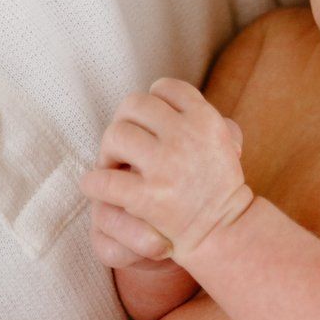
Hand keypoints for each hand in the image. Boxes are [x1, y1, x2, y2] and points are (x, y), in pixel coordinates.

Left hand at [77, 78, 253, 262]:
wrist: (225, 231)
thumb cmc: (218, 185)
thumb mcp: (225, 142)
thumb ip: (203, 115)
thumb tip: (169, 99)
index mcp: (205, 119)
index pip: (165, 88)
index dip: (152, 101)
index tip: (147, 122)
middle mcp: (186, 136)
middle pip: (134, 105)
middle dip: (123, 122)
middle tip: (122, 145)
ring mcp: (166, 166)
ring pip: (116, 134)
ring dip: (107, 150)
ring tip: (112, 166)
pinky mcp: (149, 197)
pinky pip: (104, 180)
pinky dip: (93, 183)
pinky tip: (96, 187)